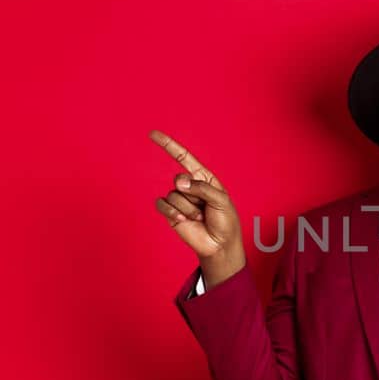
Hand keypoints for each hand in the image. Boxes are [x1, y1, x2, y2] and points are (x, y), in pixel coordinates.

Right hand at [151, 130, 245, 286]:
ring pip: (173, 194)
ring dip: (188, 208)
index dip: (168, 145)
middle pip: (179, 179)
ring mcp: (179, 199)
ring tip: (199, 218)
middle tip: (204, 209)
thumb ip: (201, 188)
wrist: (219, 245)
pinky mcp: (170, 212)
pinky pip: (162, 204)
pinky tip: (183, 219)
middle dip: (193, 194)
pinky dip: (173, 212)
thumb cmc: (225, 221)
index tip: (153, 134)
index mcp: (203, 178)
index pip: (184, 158)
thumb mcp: (221, 200)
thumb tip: (179, 183)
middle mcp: (189, 186)